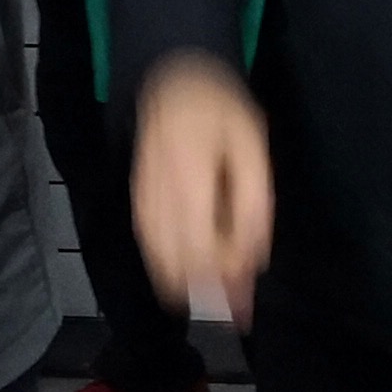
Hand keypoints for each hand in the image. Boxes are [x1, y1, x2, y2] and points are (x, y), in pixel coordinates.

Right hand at [132, 54, 270, 324]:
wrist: (174, 82)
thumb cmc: (222, 113)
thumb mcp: (253, 150)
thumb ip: (254, 206)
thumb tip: (253, 258)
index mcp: (189, 181)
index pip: (202, 250)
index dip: (226, 279)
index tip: (249, 289)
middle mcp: (159, 197)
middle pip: (176, 265)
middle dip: (208, 292)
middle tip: (238, 310)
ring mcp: (142, 200)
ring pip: (159, 261)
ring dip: (188, 286)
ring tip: (219, 301)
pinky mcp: (138, 202)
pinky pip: (150, 247)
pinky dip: (169, 269)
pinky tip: (189, 279)